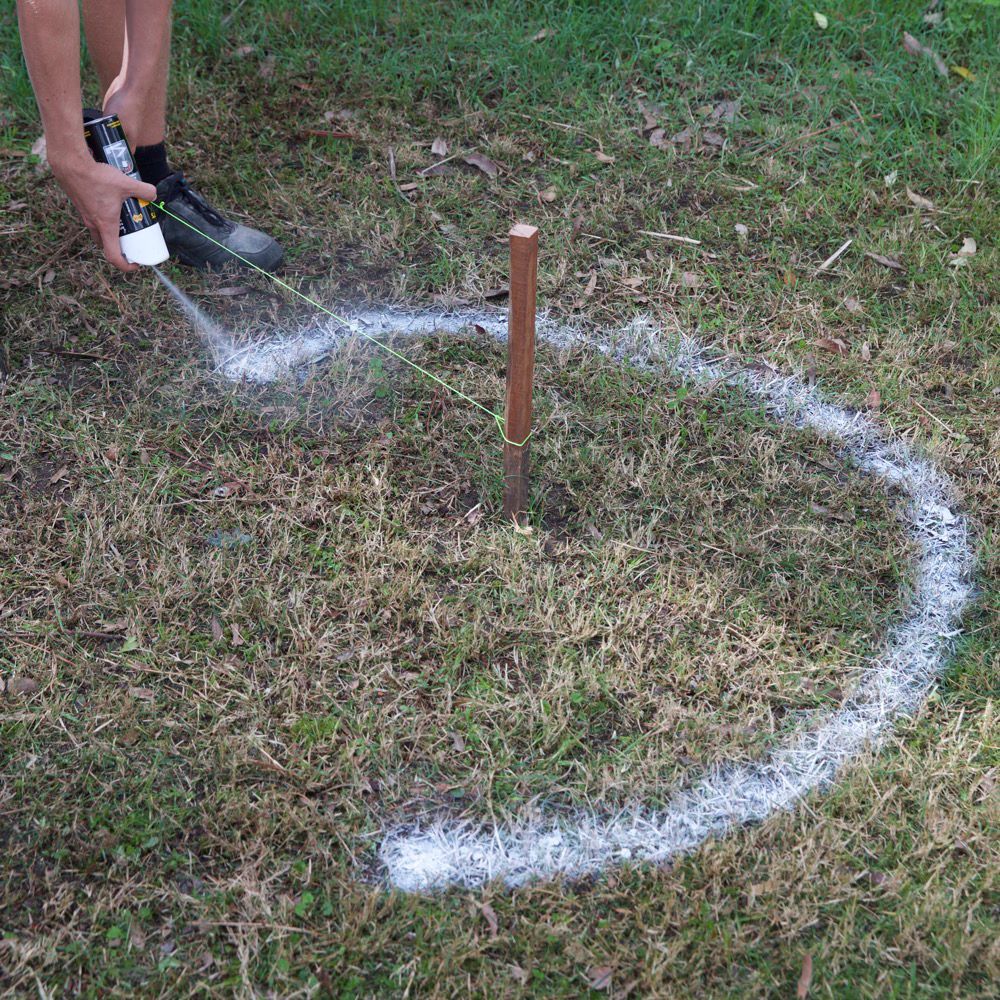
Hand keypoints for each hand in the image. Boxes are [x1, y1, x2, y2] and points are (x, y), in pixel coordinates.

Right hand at [50, 152, 157, 271]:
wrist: (69, 163)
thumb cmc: (96, 176)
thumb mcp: (126, 183)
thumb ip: (144, 190)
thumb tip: (153, 195)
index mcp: (105, 226)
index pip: (113, 256)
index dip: (125, 265)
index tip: (135, 263)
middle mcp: (93, 224)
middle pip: (106, 245)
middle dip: (120, 247)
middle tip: (132, 241)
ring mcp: (85, 215)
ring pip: (98, 231)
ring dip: (111, 231)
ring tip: (124, 221)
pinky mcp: (80, 205)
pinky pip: (92, 218)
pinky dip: (102, 217)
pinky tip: (110, 203)